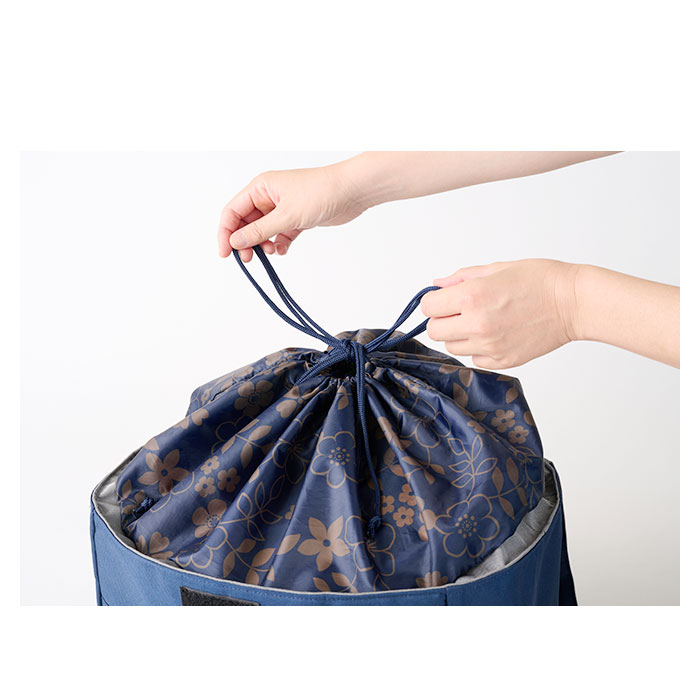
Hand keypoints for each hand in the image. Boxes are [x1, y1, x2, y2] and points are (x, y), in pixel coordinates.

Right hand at [217, 164, 369, 261]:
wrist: (352, 191)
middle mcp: (269, 197)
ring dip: (263, 244)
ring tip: (271, 253)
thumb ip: (259, 231)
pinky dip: (279, 244)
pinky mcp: (298, 218)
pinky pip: (280, 234)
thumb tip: (235, 242)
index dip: (226, 233)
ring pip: (263, 230)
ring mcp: (283, 208)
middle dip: (245, 241)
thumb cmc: (320, 193)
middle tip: (249, 259)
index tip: (225, 254)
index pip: (232, 211)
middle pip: (246, 223)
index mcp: (260, 188)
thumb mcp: (286, 215)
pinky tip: (284, 250)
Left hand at [421, 259, 577, 368]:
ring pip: (452, 347)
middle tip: (461, 311)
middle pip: (434, 331)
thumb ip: (462, 278)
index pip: (428, 307)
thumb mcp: (497, 268)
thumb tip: (438, 284)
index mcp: (472, 296)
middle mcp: (477, 324)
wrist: (573, 303)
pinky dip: (479, 349)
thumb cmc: (541, 280)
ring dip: (459, 335)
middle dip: (443, 320)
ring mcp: (490, 346)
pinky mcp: (503, 361)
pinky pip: (474, 359)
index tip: (444, 299)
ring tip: (482, 322)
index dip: (434, 302)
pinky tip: (496, 334)